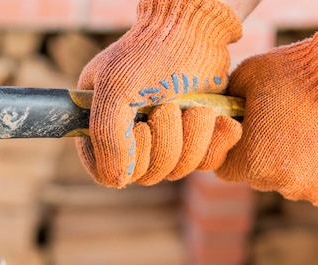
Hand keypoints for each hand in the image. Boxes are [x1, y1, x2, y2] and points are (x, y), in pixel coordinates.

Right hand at [77, 0, 242, 187]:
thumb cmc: (149, 53)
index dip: (125, 162)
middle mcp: (130, 141)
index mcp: (101, 129)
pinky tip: (216, 118)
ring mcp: (164, 141)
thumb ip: (106, 136)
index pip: (106, 173)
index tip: (140, 130)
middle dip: (164, 142)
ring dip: (190, 137)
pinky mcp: (194, 139)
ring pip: (176, 170)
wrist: (196, 29)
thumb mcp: (115, 90)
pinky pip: (204, 162)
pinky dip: (214, 140)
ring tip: (194, 106)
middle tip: (168, 106)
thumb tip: (116, 182)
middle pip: (145, 176)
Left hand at [216, 19, 317, 206]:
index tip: (246, 134)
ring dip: (294, 163)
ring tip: (309, 130)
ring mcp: (311, 189)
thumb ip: (226, 102)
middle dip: (264, 155)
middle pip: (259, 176)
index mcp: (250, 162)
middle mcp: (278, 182)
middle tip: (280, 127)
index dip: (234, 150)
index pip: (226, 169)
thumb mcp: (246, 77)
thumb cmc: (297, 71)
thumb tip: (214, 111)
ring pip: (290, 181)